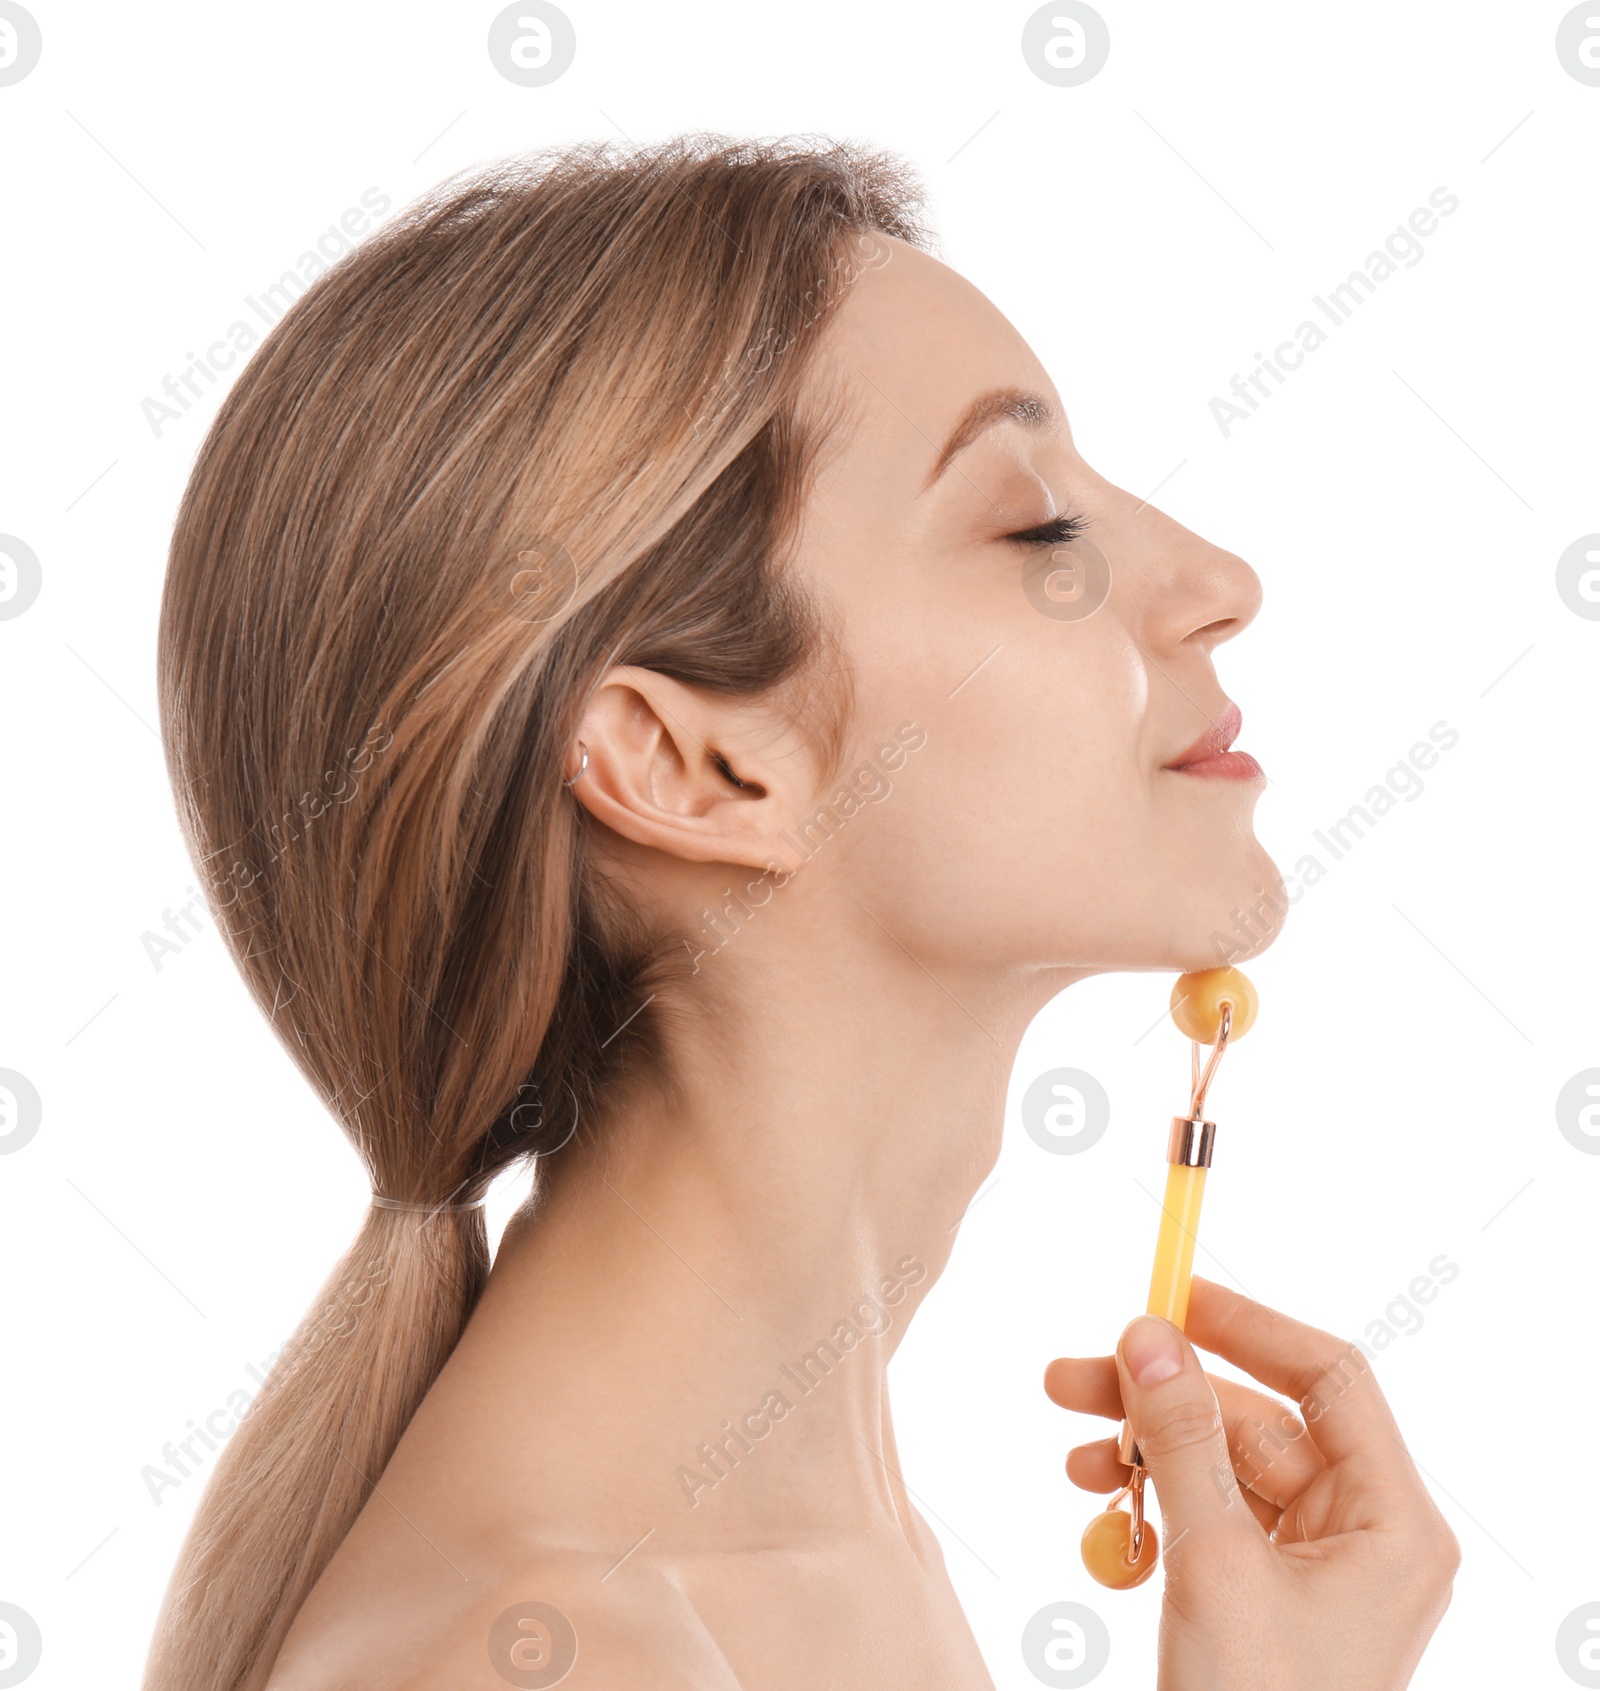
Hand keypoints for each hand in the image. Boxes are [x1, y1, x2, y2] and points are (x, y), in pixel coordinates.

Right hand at [1044, 1276, 1459, 1690]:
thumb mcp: (1214, 1564)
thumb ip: (1181, 1440)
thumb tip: (1149, 1334)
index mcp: (1390, 1522)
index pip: (1329, 1378)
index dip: (1249, 1325)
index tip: (1169, 1295)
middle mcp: (1362, 1535)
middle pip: (1259, 1419)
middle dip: (1163, 1397)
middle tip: (1074, 1377)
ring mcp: (1316, 1570)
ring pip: (1223, 1466)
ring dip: (1144, 1449)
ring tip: (1070, 1446)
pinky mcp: (1269, 1598)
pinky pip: (1210, 1517)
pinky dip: (1153, 1503)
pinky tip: (1104, 1509)